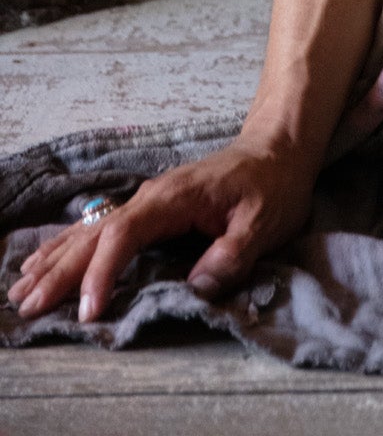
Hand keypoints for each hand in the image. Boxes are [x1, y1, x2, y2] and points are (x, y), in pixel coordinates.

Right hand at [6, 135, 318, 323]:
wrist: (278, 150)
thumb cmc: (273, 186)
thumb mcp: (265, 221)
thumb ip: (233, 253)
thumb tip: (197, 285)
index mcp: (173, 198)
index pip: (125, 236)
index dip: (102, 273)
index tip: (89, 311)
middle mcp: (151, 197)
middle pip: (95, 235)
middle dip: (60, 271)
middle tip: (27, 306)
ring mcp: (147, 201)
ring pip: (90, 231)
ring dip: (56, 259)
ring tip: (21, 287)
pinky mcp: (150, 209)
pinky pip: (100, 229)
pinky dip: (70, 246)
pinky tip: (47, 260)